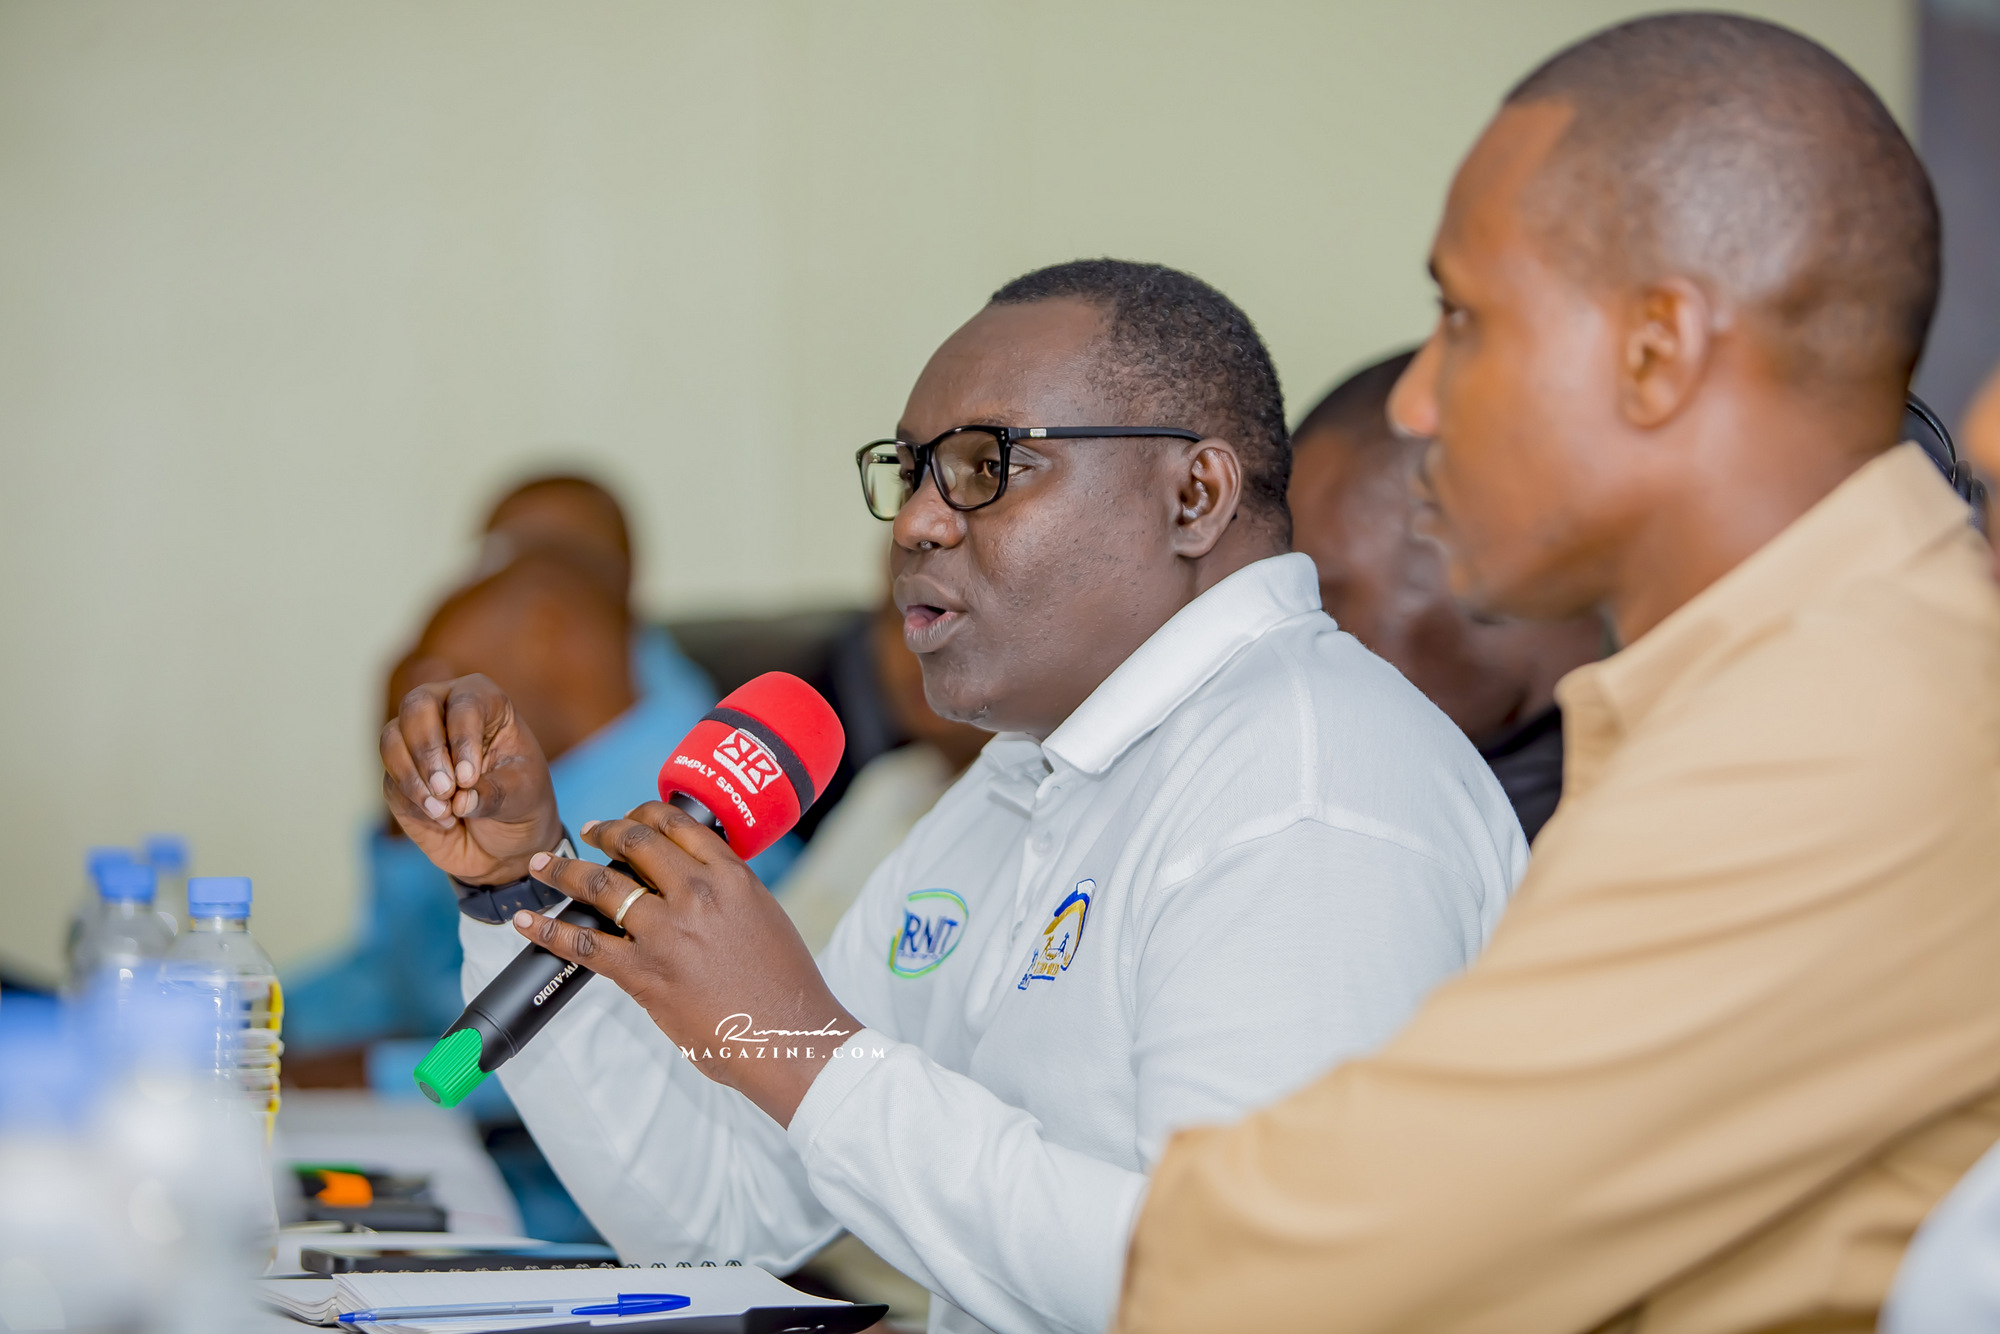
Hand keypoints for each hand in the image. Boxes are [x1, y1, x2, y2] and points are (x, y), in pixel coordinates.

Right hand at [380, 674, 563, 884]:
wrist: (503, 836)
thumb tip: (461, 799)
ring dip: (413, 778)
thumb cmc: (519, 799)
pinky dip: (414, 802)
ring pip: (392, 739)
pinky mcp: (397, 773)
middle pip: (416, 706)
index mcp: (484, 701)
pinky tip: (444, 820)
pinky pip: (391, 780)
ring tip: (445, 810)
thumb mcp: (522, 794)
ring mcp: (415, 739)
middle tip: (447, 790)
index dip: (463, 739)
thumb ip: (495, 792)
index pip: (464, 703)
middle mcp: (444, 709)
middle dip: (428, 751)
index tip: (469, 778)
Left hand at [513, 802, 859, 1126]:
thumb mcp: (764, 917)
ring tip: (544, 865)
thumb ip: (728, 893)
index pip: (677, 825)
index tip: (628, 819)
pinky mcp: (644, 974)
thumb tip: (695, 885)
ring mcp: (667, 933)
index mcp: (732, 877)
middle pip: (635, 844)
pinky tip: (526, 921)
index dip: (643, 814)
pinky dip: (546, 930)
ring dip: (564, 871)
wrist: (789, 1037)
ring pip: (600, 886)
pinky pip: (583, 945)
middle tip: (589, 831)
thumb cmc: (785, 985)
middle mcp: (698, 894)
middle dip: (604, 832)